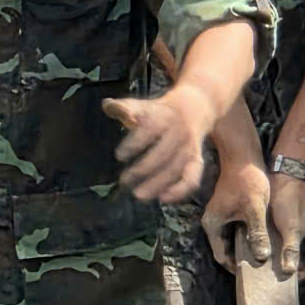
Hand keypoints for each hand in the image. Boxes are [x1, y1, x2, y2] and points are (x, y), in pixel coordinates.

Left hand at [104, 82, 217, 204]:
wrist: (196, 108)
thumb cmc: (160, 112)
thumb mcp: (144, 106)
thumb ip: (123, 108)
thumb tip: (107, 105)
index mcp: (164, 116)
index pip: (150, 129)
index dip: (135, 143)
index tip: (118, 155)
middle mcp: (179, 132)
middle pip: (163, 153)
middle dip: (142, 169)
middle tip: (123, 180)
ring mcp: (190, 148)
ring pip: (176, 168)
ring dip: (158, 184)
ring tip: (138, 194)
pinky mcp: (197, 161)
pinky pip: (192, 178)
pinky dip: (180, 190)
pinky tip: (163, 199)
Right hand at [201, 158, 270, 271]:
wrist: (243, 156)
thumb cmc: (247, 180)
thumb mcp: (255, 208)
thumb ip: (257, 233)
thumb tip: (261, 257)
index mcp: (213, 225)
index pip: (221, 257)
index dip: (236, 268)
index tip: (254, 276)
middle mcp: (212, 223)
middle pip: (225, 250)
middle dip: (242, 260)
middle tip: (260, 270)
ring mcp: (220, 216)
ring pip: (231, 241)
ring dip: (245, 249)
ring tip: (263, 258)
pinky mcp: (229, 210)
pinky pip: (235, 231)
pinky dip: (247, 238)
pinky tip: (262, 240)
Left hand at [269, 173, 304, 280]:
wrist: (280, 179)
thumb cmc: (290, 202)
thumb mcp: (291, 228)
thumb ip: (291, 251)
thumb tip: (289, 273)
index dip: (303, 275)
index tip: (286, 280)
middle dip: (294, 270)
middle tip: (277, 278)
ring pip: (298, 257)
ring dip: (287, 263)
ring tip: (272, 271)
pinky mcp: (295, 232)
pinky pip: (290, 249)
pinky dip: (282, 255)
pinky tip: (270, 260)